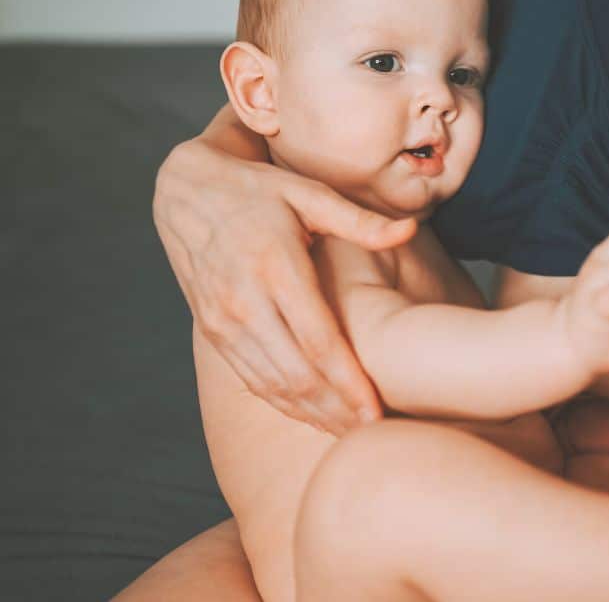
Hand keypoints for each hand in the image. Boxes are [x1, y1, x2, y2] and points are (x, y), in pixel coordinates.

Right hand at [154, 135, 416, 432]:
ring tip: (353, 433)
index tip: (378, 411)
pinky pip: (252, 379)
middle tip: (377, 433)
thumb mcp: (308, 193)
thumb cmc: (258, 191)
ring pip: (272, 385)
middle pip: (296, 375)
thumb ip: (359, 220)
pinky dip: (285, 404)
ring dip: (313, 415)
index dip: (349, 382)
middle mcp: (243, 301)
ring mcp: (223, 321)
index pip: (318, 341)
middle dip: (337, 410)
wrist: (184, 191)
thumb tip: (409, 228)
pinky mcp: (213, 332)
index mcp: (274, 268)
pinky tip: (316, 416)